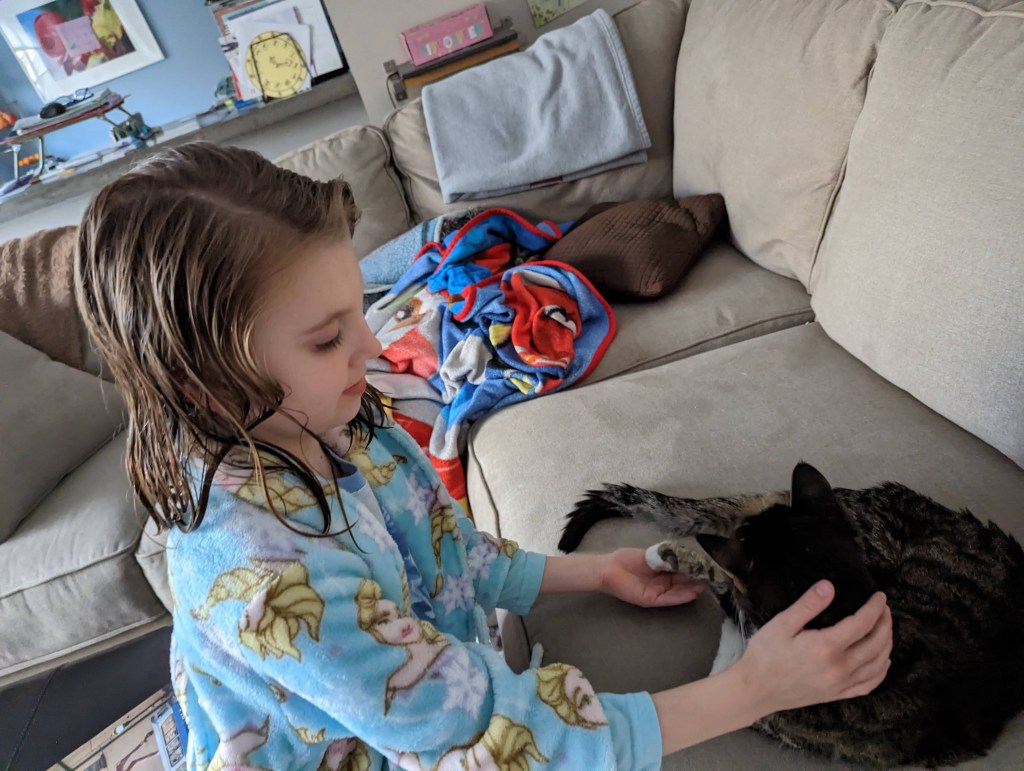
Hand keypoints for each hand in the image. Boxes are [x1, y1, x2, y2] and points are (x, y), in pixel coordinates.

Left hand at [599, 547, 704, 607]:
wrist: (609, 568)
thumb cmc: (627, 559)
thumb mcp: (650, 555)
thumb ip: (666, 556)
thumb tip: (684, 555)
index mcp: (662, 571)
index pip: (681, 571)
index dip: (693, 569)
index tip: (706, 566)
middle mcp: (662, 583)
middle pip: (682, 582)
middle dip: (696, 580)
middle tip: (711, 577)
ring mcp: (657, 592)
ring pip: (678, 592)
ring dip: (692, 589)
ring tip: (705, 585)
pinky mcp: (651, 600)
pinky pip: (669, 599)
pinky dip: (681, 596)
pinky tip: (692, 593)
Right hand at [734, 581, 892, 715]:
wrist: (756, 690)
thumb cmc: (765, 654)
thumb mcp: (781, 624)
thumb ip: (807, 605)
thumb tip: (829, 586)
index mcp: (826, 647)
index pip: (862, 623)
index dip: (875, 608)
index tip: (879, 596)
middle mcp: (839, 667)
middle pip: (876, 643)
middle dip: (885, 623)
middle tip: (884, 609)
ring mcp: (841, 684)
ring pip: (877, 664)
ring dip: (886, 644)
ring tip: (885, 629)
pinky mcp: (837, 694)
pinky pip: (869, 684)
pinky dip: (881, 671)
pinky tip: (883, 661)